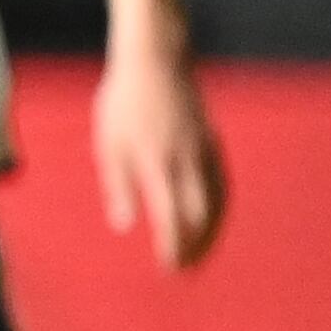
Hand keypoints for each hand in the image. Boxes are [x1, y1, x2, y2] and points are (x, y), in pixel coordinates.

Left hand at [94, 41, 225, 272]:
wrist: (156, 60)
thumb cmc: (123, 102)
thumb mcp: (108, 143)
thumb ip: (117, 186)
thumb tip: (125, 226)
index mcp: (157, 163)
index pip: (170, 216)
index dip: (172, 246)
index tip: (168, 267)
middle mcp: (186, 160)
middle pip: (200, 215)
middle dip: (195, 246)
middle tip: (184, 269)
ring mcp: (204, 150)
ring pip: (217, 201)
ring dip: (210, 232)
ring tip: (200, 252)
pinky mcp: (212, 141)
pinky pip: (222, 181)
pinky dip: (220, 206)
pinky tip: (212, 219)